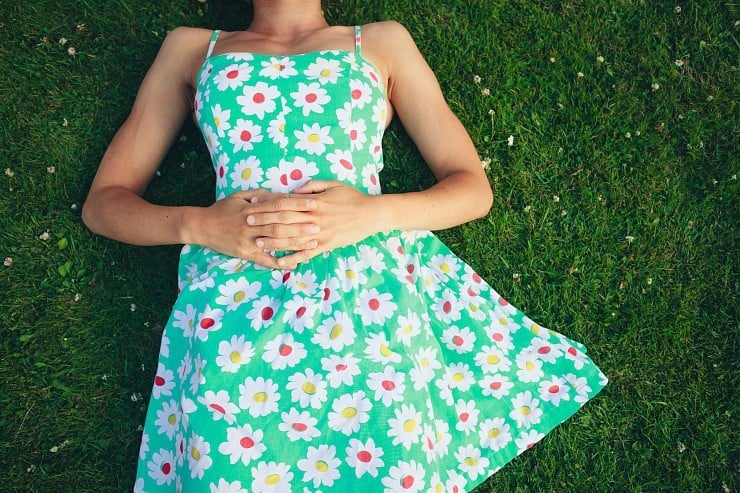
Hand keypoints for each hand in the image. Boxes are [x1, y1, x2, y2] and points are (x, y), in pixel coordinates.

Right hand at [185, 189, 319, 268]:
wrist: (201, 226)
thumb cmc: (222, 209)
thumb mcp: (239, 196)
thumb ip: (260, 195)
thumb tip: (280, 194)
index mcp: (252, 208)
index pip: (279, 204)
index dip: (298, 204)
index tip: (314, 203)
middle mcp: (252, 224)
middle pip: (281, 224)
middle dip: (301, 225)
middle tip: (319, 225)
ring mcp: (248, 240)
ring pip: (276, 242)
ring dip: (295, 243)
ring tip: (312, 243)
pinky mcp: (245, 253)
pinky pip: (264, 260)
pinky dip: (279, 263)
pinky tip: (293, 264)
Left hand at [249, 181, 379, 267]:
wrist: (371, 215)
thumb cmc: (351, 197)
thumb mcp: (333, 184)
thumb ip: (312, 186)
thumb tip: (294, 190)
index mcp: (314, 202)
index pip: (285, 203)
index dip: (267, 204)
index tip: (253, 204)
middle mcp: (314, 219)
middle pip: (284, 221)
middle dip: (264, 221)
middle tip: (247, 222)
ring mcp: (319, 234)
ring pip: (292, 239)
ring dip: (273, 242)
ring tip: (257, 243)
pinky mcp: (325, 246)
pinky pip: (306, 254)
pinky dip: (293, 259)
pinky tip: (280, 263)